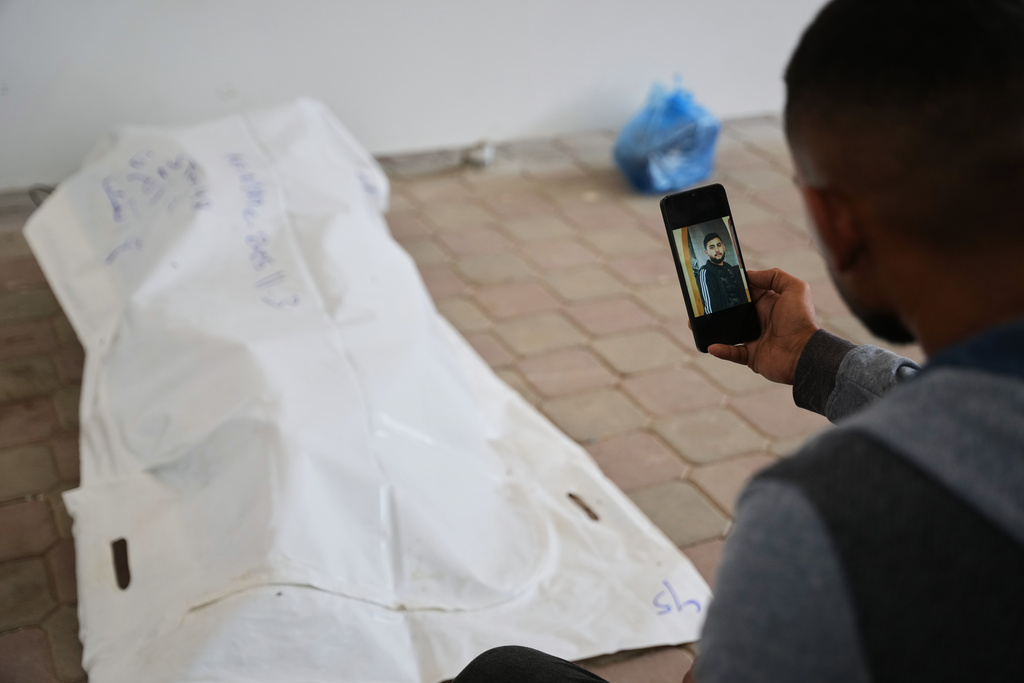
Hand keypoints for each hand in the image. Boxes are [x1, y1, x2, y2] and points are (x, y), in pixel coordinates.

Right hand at [707, 268, 818, 384]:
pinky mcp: (751, 356)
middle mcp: (760, 319)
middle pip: (733, 310)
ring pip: (727, 331)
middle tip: (700, 301)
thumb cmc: (801, 320)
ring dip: (712, 327)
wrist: (804, 354)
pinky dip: (721, 350)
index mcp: (769, 303)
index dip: (733, 286)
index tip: (716, 279)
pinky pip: (731, 352)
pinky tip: (711, 345)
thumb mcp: (795, 288)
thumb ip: (774, 276)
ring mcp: (754, 338)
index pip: (746, 292)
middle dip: (716, 306)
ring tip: (695, 322)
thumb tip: (749, 275)